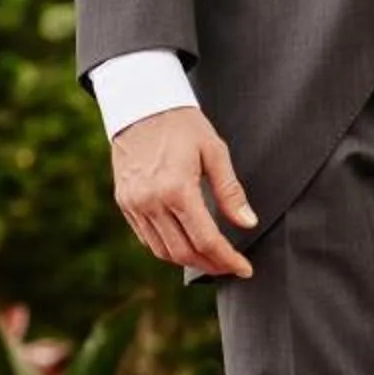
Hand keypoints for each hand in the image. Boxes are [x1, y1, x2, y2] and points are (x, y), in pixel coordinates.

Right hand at [110, 107, 255, 278]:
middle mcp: (152, 201)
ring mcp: (135, 204)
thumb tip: (248, 223)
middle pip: (184, 252)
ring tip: (211, 259)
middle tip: (231, 267)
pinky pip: (146, 238)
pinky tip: (185, 245)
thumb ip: (230, 191)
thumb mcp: (214, 150)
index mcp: (177, 188)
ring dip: (189, 261)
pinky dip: (167, 248)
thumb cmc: (183, 124)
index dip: (228, 259)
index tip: (245, 269)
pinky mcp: (125, 203)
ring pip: (163, 251)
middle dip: (211, 265)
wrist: (141, 105)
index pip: (206, 239)